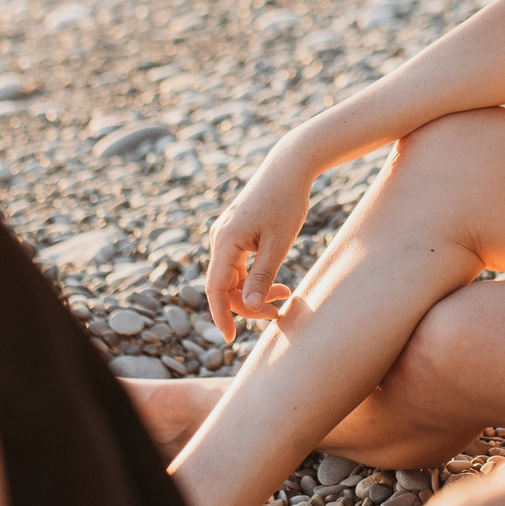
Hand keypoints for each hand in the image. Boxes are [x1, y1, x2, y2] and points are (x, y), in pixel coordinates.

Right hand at [204, 146, 316, 340]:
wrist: (289, 166)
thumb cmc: (286, 202)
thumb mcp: (279, 244)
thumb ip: (263, 276)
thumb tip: (249, 306)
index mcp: (225, 241)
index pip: (214, 288)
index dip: (221, 315)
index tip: (230, 339)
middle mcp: (219, 238)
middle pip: (224, 285)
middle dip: (248, 305)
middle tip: (280, 314)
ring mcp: (226, 234)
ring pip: (232, 276)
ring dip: (255, 292)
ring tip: (286, 297)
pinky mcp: (236, 232)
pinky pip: (238, 264)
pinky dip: (255, 277)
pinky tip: (277, 283)